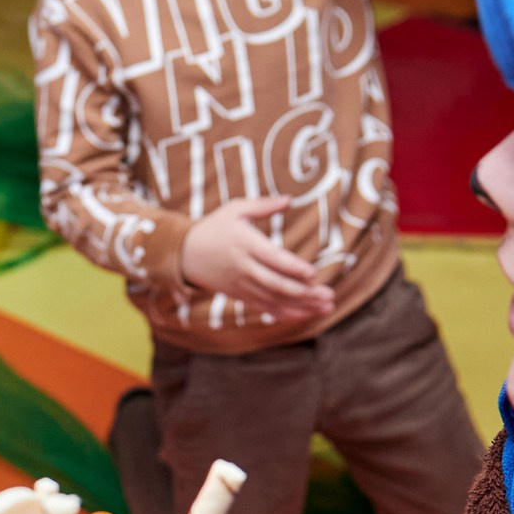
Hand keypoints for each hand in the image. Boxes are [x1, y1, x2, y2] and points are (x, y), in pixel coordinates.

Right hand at [178, 196, 336, 322]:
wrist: (184, 254)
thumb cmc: (213, 227)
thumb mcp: (234, 209)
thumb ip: (262, 206)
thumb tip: (289, 200)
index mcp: (245, 244)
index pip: (272, 259)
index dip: (292, 268)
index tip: (312, 273)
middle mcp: (244, 267)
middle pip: (276, 284)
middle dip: (304, 293)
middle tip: (329, 295)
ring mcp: (242, 284)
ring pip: (274, 299)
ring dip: (302, 305)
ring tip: (326, 307)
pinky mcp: (240, 295)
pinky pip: (265, 307)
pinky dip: (286, 313)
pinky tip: (306, 314)